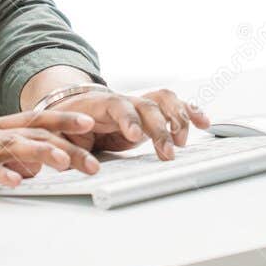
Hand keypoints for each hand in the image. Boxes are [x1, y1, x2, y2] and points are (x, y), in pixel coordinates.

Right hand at [0, 110, 101, 194]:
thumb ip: (10, 157)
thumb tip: (39, 166)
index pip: (37, 120)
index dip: (65, 121)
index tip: (92, 125)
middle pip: (33, 135)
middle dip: (66, 146)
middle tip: (93, 161)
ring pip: (10, 146)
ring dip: (39, 153)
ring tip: (63, 163)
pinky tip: (16, 182)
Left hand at [48, 88, 210, 160]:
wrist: (73, 109)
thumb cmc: (67, 125)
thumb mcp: (61, 138)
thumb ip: (70, 150)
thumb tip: (82, 165)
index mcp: (99, 105)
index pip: (117, 106)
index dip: (128, 119)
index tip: (135, 136)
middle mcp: (123, 100)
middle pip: (147, 106)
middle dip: (160, 129)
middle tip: (167, 153)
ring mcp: (138, 104)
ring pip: (164, 100)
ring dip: (178, 119)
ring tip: (183, 142)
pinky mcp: (150, 112)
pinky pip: (173, 104)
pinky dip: (190, 111)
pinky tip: (204, 123)